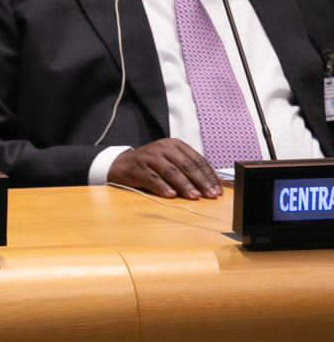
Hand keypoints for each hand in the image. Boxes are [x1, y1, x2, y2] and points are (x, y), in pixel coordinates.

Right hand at [107, 139, 221, 198]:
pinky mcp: (137, 168)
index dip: (209, 175)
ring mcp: (149, 157)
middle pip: (186, 165)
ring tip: (194, 196)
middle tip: (210, 195)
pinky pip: (152, 178)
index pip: (197, 160)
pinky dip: (163, 187)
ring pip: (171, 171)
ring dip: (185, 185)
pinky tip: (171, 195)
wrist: (122, 164)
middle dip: (201, 181)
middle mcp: (163, 148)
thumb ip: (190, 169)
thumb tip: (214, 184)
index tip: (218, 189)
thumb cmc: (152, 164)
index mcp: (175, 145)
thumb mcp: (171, 161)